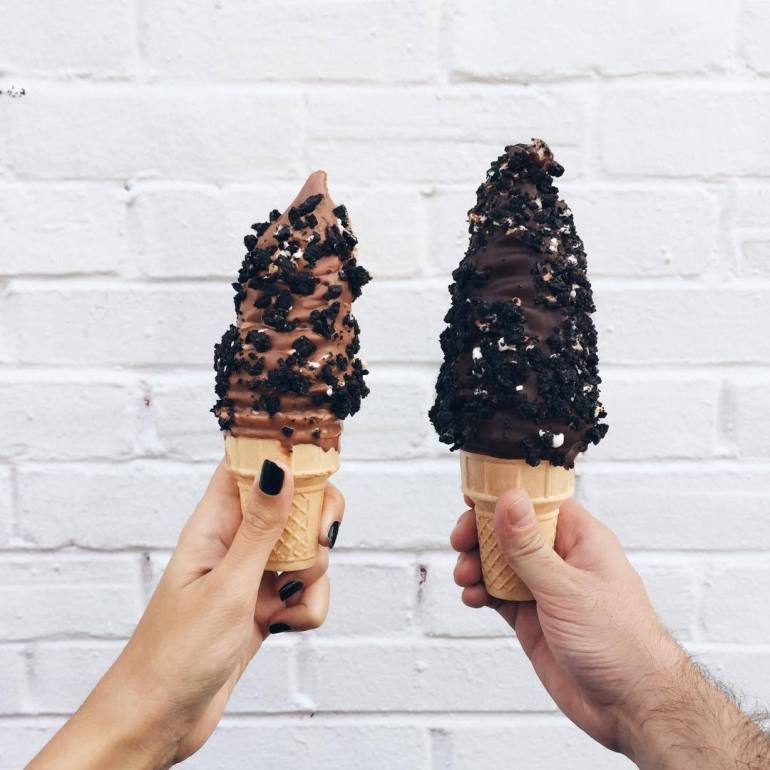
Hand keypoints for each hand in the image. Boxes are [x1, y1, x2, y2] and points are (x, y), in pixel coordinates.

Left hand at [27, 459, 343, 768]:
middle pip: (294, 503)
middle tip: (313, 544)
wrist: (162, 718)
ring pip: (306, 550)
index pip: (247, 463)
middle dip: (315, 523)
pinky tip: (281, 625)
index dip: (283, 452)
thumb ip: (261, 526)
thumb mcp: (228, 584)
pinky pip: (307, 591)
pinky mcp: (265, 603)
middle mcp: (236, 541)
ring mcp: (253, 573)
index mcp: (215, 522)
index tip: (318, 462)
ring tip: (282, 600)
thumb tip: (280, 466)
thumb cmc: (175, 652)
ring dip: (312, 576)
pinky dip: (306, 608)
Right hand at [451, 489, 685, 758]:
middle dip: (482, 534)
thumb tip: (508, 498)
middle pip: (511, 530)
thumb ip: (529, 546)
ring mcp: (545, 589)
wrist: (631, 706)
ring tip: (465, 577)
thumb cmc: (619, 641)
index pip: (537, 502)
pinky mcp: (532, 617)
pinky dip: (481, 592)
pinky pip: (498, 593)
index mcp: (580, 539)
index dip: (504, 497)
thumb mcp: (566, 588)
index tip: (473, 499)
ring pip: (500, 562)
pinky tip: (473, 598)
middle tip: (461, 542)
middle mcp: (561, 559)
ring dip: (477, 564)